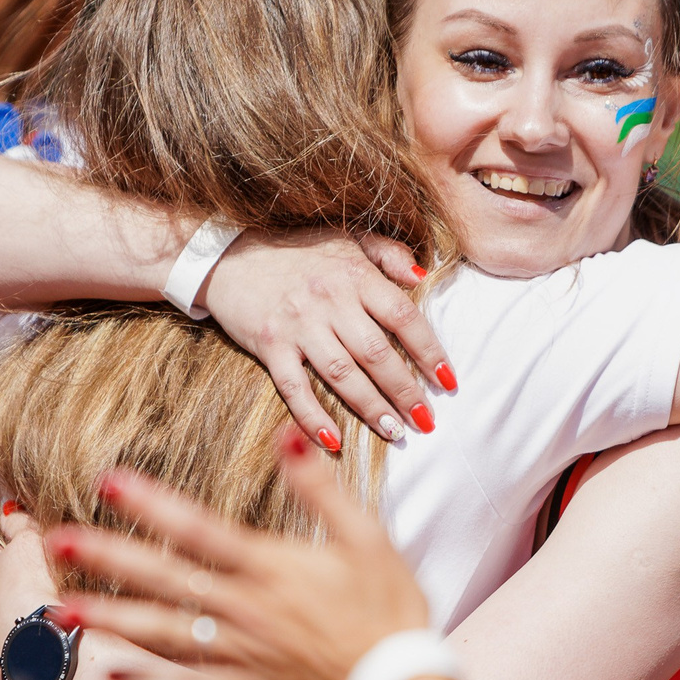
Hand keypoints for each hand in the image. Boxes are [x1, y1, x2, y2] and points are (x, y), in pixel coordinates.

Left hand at [0, 503, 61, 679]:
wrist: (42, 654)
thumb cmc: (45, 598)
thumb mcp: (35, 548)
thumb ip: (21, 526)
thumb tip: (8, 507)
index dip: (6, 555)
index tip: (20, 561)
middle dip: (2, 593)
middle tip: (31, 600)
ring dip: (3, 628)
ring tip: (33, 636)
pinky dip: (4, 661)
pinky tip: (24, 664)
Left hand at [44, 427, 429, 679]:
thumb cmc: (389, 608)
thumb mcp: (366, 537)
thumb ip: (321, 487)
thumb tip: (290, 432)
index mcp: (272, 567)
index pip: (199, 530)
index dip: (152, 504)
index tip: (109, 482)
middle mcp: (246, 609)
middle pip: (165, 579)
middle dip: (109, 559)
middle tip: (56, 543)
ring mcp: (242, 652)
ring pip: (163, 633)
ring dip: (111, 619)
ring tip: (61, 608)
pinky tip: (109, 676)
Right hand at [201, 229, 453, 449]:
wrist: (230, 253)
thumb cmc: (296, 250)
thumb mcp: (347, 238)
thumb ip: (388, 254)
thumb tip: (422, 277)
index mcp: (355, 276)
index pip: (403, 317)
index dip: (430, 352)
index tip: (448, 381)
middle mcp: (329, 301)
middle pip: (377, 354)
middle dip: (406, 391)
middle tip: (427, 421)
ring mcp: (298, 325)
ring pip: (342, 375)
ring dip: (371, 408)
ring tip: (396, 432)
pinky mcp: (269, 346)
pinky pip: (294, 388)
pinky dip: (312, 417)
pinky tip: (334, 440)